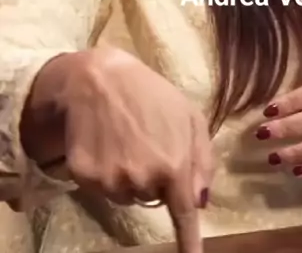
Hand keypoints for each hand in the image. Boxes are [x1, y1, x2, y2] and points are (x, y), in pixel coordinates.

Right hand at [60, 46, 212, 252]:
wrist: (98, 78)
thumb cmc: (150, 94)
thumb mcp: (189, 115)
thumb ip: (202, 159)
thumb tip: (201, 201)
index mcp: (174, 164)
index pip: (184, 215)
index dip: (190, 243)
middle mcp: (143, 179)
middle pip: (152, 198)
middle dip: (152, 176)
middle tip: (145, 140)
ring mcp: (112, 181)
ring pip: (126, 196)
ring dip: (128, 175)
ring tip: (124, 137)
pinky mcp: (85, 178)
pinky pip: (101, 189)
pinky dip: (103, 171)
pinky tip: (103, 142)